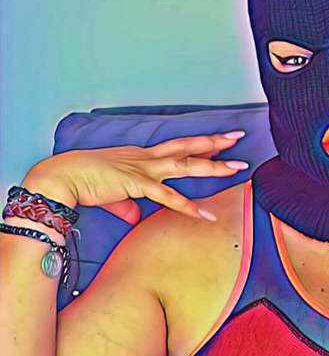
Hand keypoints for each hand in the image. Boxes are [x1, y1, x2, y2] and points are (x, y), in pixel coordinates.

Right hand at [21, 131, 248, 224]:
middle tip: (239, 137)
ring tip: (237, 168)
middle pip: (188, 146)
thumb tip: (133, 217)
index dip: (200, 144)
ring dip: (213, 166)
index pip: (178, 147)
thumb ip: (127, 205)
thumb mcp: (112, 193)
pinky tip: (206, 214)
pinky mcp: (137, 184)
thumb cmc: (82, 181)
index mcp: (141, 156)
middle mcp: (147, 158)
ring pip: (186, 164)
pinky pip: (168, 197)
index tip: (221, 140)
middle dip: (216, 142)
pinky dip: (188, 207)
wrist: (62, 176)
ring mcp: (144, 169)